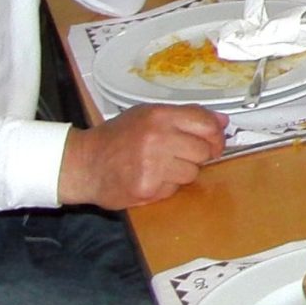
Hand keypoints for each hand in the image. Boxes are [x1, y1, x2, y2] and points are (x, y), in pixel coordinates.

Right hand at [57, 105, 225, 208]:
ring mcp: (152, 165)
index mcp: (159, 115)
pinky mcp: (147, 188)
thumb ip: (186, 116)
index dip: (215, 136)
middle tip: (178, 155)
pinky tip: (148, 177)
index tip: (214, 143)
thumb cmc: (116, 138)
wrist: (83, 164)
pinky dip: (166, 186)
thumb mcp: (148, 115)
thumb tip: (222, 121)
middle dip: (197, 156)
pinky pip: (174, 189)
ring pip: (192, 173)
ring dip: (181, 172)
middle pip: (203, 151)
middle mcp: (157, 138)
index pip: (206, 124)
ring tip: (159, 166)